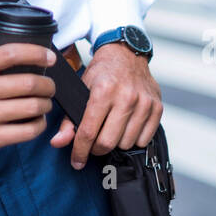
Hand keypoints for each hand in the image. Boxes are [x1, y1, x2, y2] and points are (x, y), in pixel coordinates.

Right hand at [0, 44, 57, 160]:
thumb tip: (31, 60)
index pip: (11, 54)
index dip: (37, 53)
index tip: (49, 57)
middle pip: (29, 83)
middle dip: (47, 85)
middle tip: (49, 86)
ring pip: (32, 107)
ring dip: (45, 104)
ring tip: (44, 103)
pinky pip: (27, 131)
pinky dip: (39, 124)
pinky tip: (37, 120)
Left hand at [49, 42, 162, 168]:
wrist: (126, 53)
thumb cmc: (102, 72)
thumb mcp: (81, 89)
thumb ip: (69, 119)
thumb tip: (58, 142)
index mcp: (103, 91)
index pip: (89, 132)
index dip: (80, 151)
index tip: (77, 161)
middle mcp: (126, 97)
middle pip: (108, 142)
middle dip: (96, 149)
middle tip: (93, 144)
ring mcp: (144, 102)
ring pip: (126, 143)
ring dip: (115, 143)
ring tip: (110, 130)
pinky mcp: (157, 107)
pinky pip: (144, 139)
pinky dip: (133, 139)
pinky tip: (126, 127)